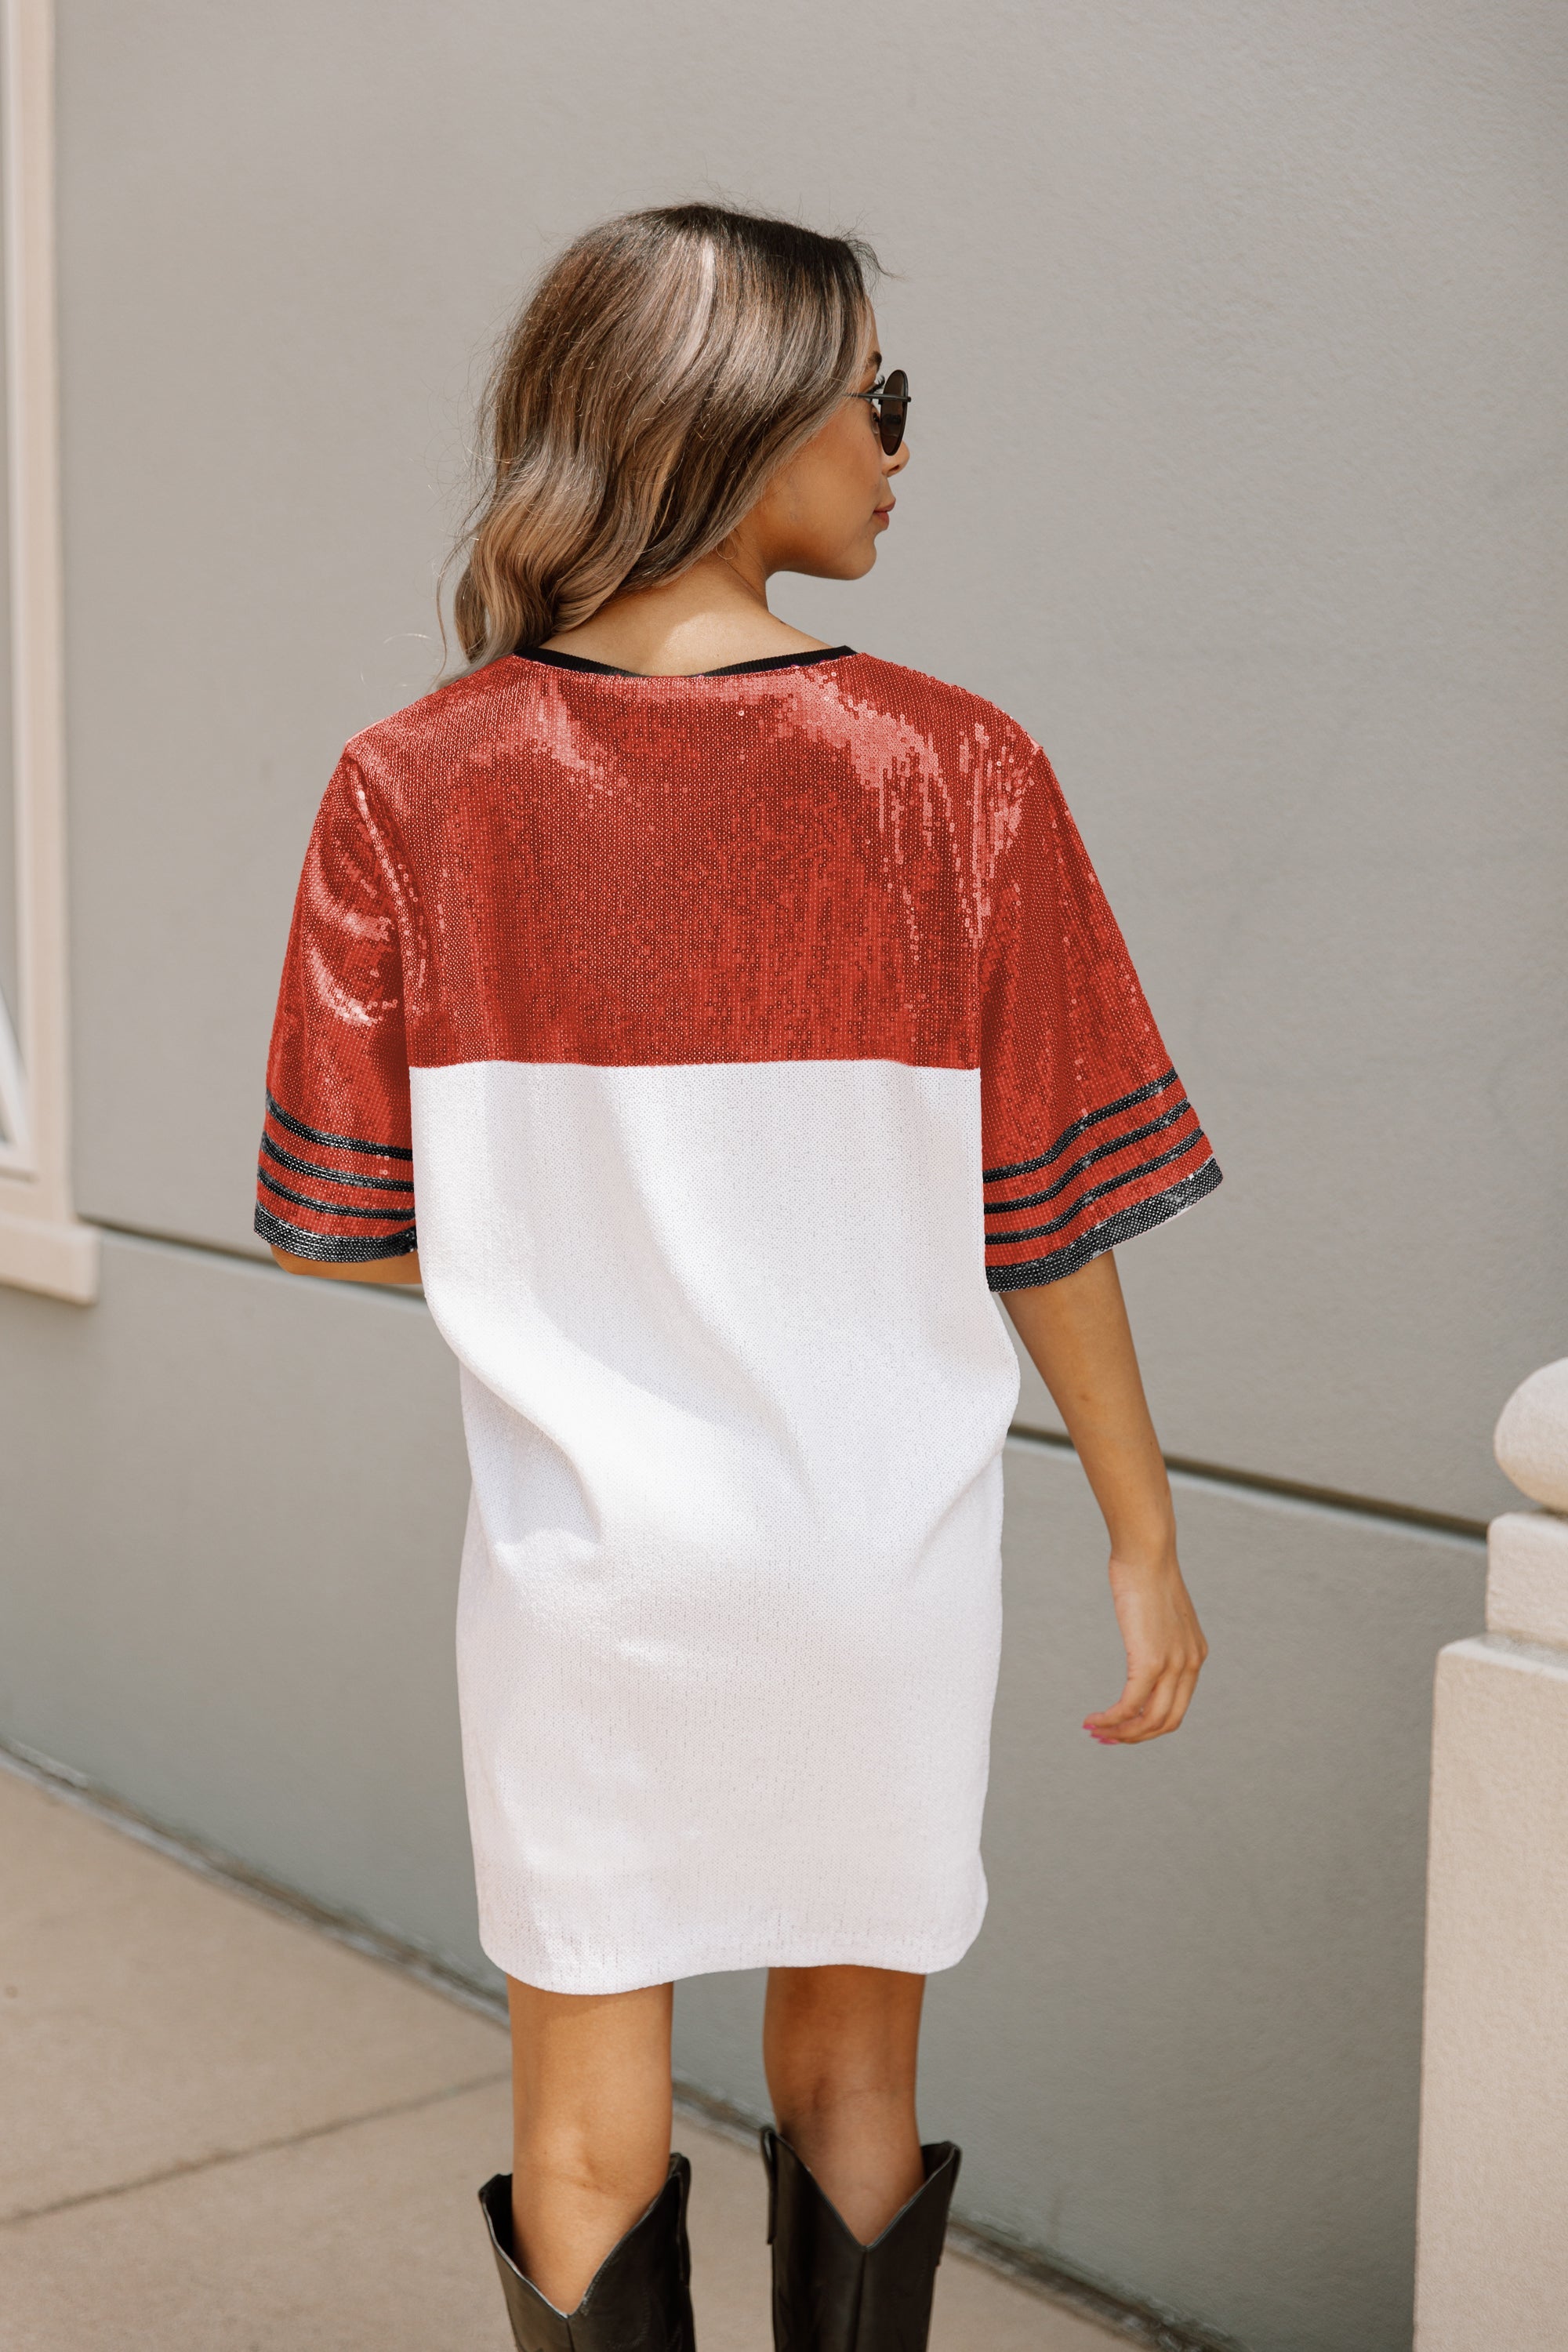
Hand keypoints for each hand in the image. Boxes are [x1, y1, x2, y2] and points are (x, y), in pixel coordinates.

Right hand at [1083, 1553, 1207, 1745]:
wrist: (1147, 1553)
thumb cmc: (1146, 1572)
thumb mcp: (1160, 1611)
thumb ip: (1158, 1633)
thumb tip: (1143, 1636)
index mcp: (1195, 1655)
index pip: (1177, 1706)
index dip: (1148, 1723)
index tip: (1122, 1725)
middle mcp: (1190, 1665)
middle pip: (1166, 1722)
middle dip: (1134, 1736)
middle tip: (1106, 1737)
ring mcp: (1173, 1665)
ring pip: (1149, 1720)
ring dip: (1121, 1733)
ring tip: (1096, 1730)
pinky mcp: (1150, 1661)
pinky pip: (1130, 1705)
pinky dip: (1111, 1719)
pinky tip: (1093, 1719)